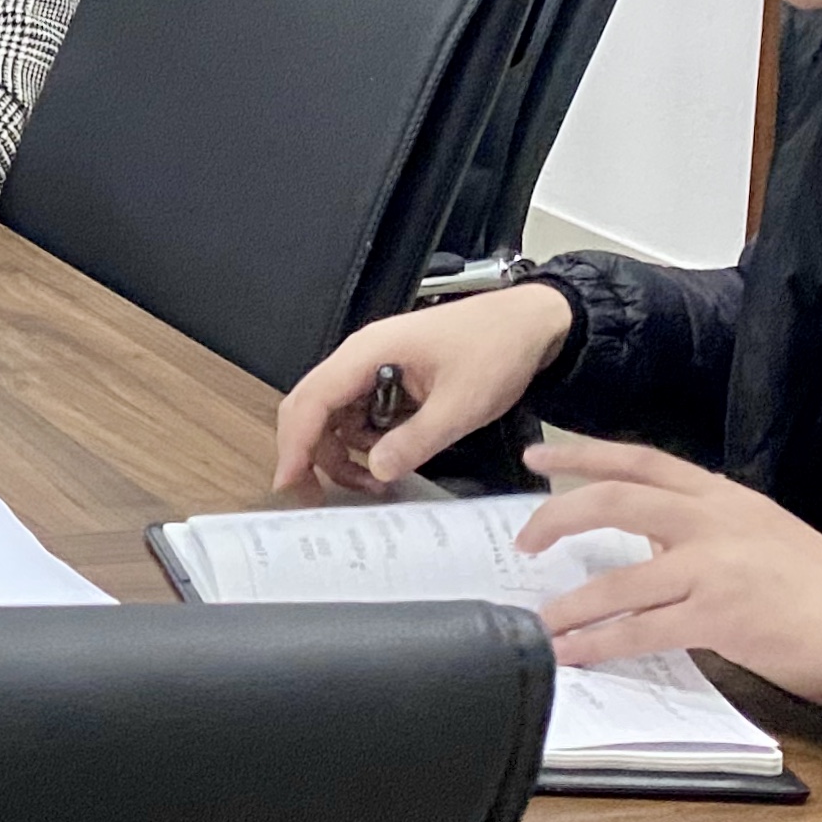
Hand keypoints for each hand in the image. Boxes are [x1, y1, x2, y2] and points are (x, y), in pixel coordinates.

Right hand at [271, 282, 574, 494]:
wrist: (531, 323)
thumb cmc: (496, 352)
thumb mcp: (461, 404)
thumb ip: (416, 440)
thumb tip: (374, 470)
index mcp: (367, 354)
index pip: (311, 400)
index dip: (295, 444)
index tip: (289, 484)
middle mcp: (360, 358)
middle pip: (311, 407)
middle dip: (309, 453)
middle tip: (318, 498)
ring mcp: (374, 367)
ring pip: (334, 415)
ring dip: (342, 453)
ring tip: (375, 484)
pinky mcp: (390, 378)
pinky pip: (361, 414)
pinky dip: (365, 443)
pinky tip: (389, 462)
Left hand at [519, 440, 821, 710]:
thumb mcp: (763, 536)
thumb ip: (704, 531)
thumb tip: (650, 539)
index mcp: (727, 497)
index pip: (643, 462)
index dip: (585, 455)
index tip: (538, 457)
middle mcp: (716, 521)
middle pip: (616, 500)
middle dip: (558, 517)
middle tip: (523, 539)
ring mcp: (715, 568)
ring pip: (619, 577)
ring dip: (571, 603)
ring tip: (540, 619)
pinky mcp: (719, 617)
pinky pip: (641, 629)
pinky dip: (599, 643)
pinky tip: (573, 652)